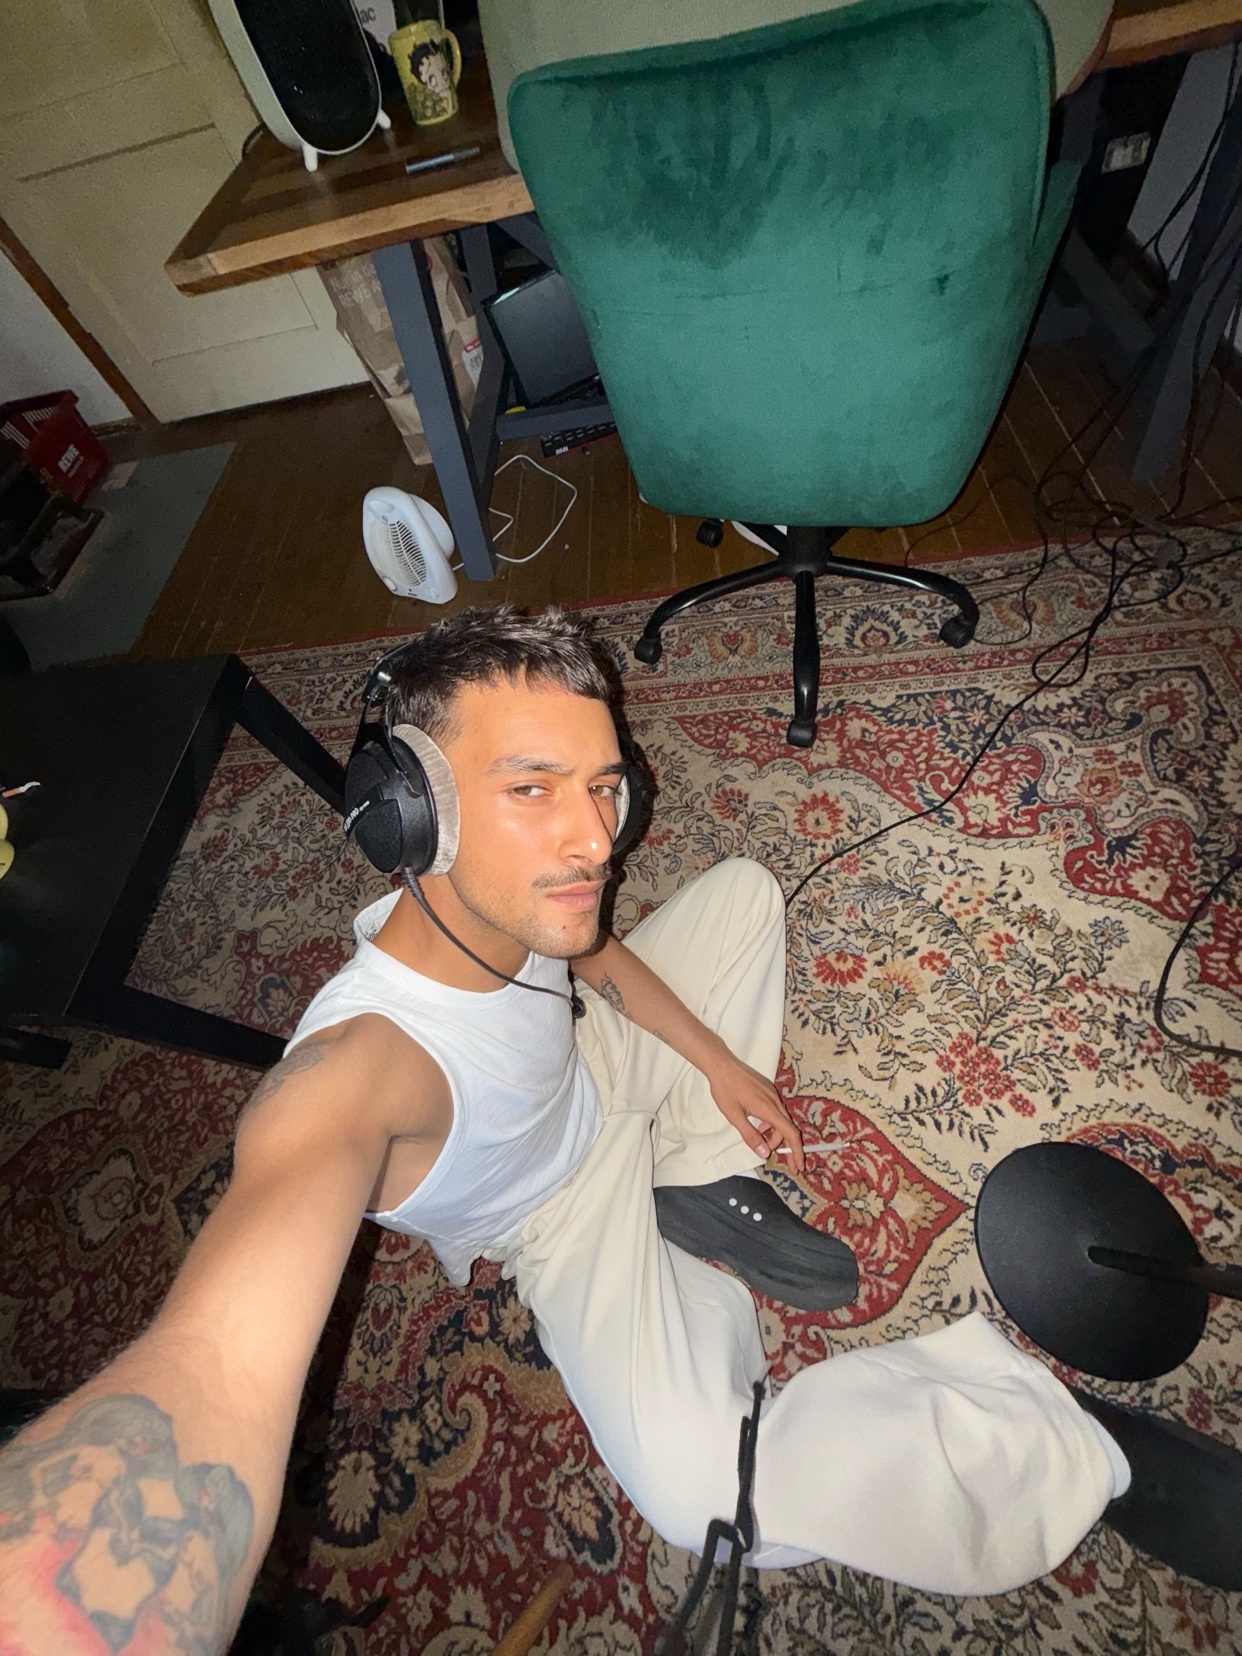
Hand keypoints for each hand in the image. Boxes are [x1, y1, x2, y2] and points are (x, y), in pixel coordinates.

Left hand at [705, 1050, 804, 1174]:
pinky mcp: (768, 1089)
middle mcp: (775, 1101)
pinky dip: (771, 1123)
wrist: (722, 1064)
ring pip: (781, 1119)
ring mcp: (773, 1094)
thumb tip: (765, 1153)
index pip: (790, 1133)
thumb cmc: (725, 1090)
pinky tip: (758, 1125)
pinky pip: (775, 1110)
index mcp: (769, 1109)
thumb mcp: (735, 1117)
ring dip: (774, 1133)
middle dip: (785, 1146)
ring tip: (760, 1139)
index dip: (796, 1151)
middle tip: (776, 1159)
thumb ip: (750, 1136)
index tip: (799, 1166)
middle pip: (787, 1128)